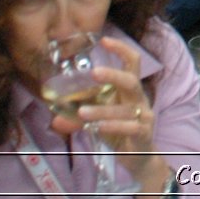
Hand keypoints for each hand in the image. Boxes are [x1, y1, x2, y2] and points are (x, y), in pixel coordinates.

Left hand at [63, 36, 169, 187]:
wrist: (140, 158)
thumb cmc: (120, 132)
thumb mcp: (100, 121)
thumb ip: (79, 118)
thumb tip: (55, 118)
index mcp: (129, 90)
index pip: (132, 63)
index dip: (121, 49)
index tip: (104, 40)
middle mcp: (139, 99)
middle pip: (131, 80)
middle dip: (113, 75)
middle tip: (94, 72)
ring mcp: (144, 116)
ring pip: (125, 108)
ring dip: (102, 110)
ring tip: (82, 113)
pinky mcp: (144, 133)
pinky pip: (129, 127)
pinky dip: (112, 126)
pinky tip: (97, 127)